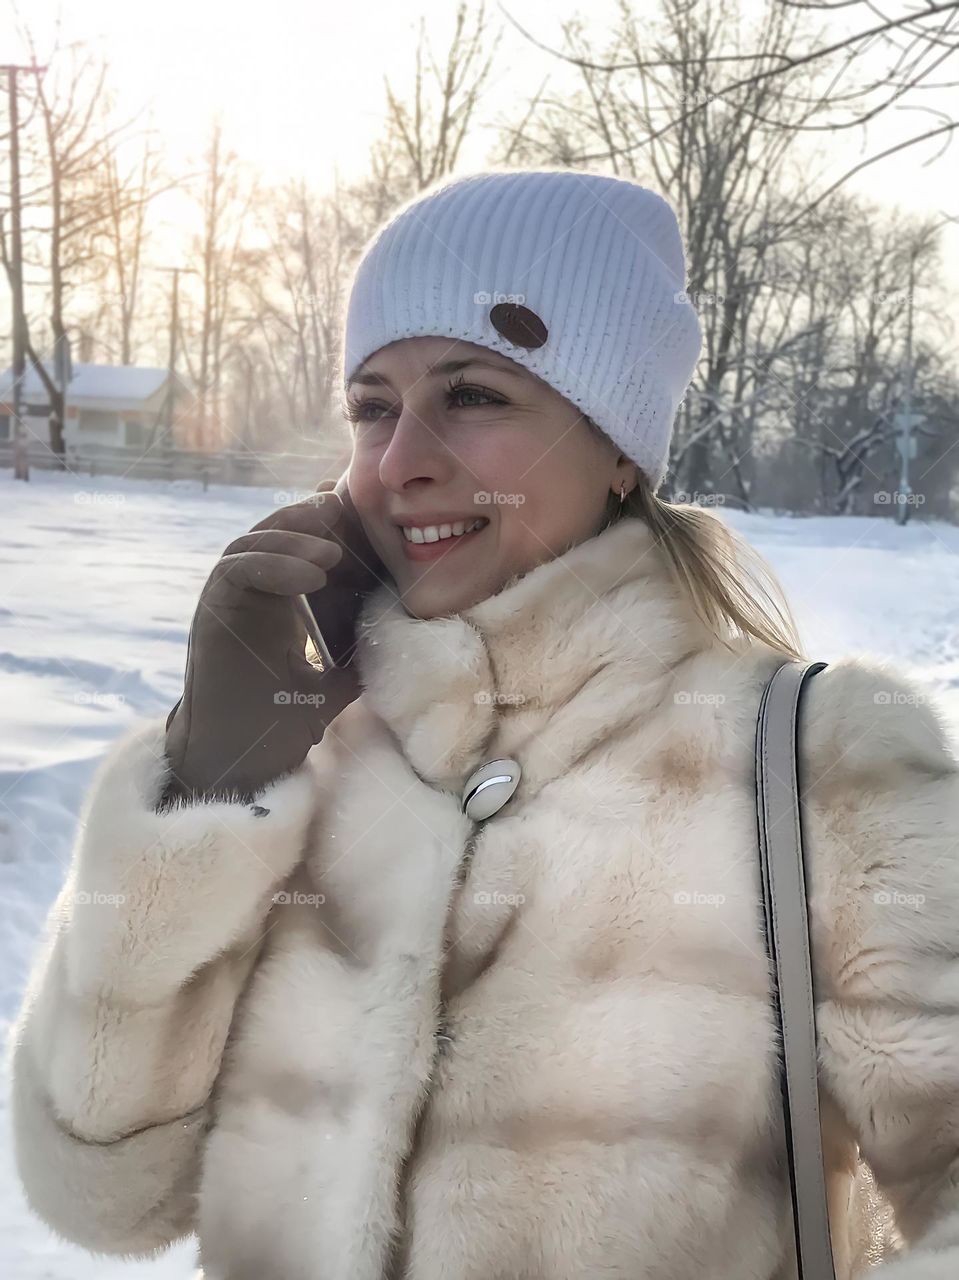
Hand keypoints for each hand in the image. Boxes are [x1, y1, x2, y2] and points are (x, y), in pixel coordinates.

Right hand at [162, 481, 380, 803]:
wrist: (242, 759)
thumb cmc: (281, 721)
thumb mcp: (337, 678)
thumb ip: (361, 650)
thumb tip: (405, 631)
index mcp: (280, 598)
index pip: (305, 543)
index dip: (334, 525)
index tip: (369, 516)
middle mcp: (252, 590)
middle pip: (281, 530)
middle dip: (317, 520)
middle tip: (352, 518)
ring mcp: (230, 596)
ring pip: (257, 540)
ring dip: (296, 538)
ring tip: (334, 553)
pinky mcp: (213, 609)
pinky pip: (238, 567)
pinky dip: (274, 563)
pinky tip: (312, 576)